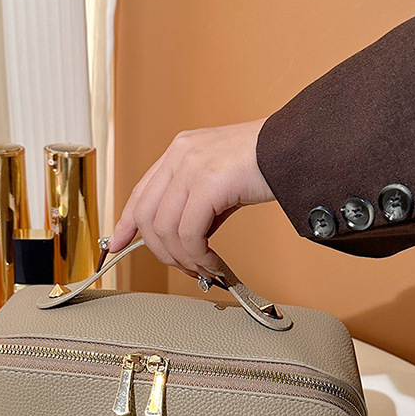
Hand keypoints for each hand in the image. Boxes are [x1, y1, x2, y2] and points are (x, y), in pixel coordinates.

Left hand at [109, 119, 274, 277]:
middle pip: (147, 216)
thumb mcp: (221, 180)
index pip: (140, 192)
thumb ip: (197, 203)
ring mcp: (192, 167)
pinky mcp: (208, 183)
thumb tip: (185, 241)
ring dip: (182, 259)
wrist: (298, 147)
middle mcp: (180, 155)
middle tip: (184, 268)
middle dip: (160, 252)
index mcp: (180, 151)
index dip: (126, 223)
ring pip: (165, 229)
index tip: (117, 244)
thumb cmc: (267, 164)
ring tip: (204, 268)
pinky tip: (212, 262)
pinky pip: (189, 233)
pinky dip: (198, 256)